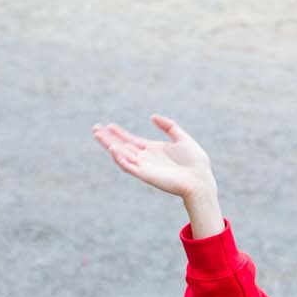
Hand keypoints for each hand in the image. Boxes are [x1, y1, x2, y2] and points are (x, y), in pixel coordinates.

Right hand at [91, 115, 216, 200]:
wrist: (201, 180)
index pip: (131, 141)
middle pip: (122, 147)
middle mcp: (146, 159)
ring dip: (110, 145)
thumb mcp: (182, 138)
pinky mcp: (146, 175)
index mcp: (153, 150)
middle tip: (95, 129)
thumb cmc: (195, 162)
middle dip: (108, 138)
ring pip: (122, 155)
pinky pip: (130, 167)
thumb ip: (169, 126)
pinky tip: (114, 149)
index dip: (120, 133)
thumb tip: (152, 117)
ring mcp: (145, 167)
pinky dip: (120, 159)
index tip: (109, 125)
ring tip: (98, 135)